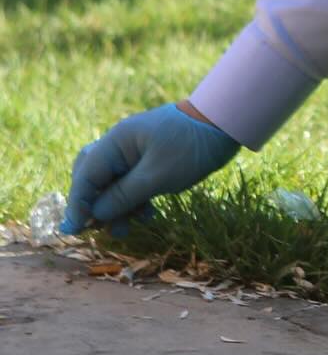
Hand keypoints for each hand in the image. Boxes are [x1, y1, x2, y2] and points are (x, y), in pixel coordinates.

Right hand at [60, 103, 240, 237]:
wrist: (226, 123)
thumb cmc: (191, 146)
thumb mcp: (156, 176)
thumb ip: (123, 196)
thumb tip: (93, 214)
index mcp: (117, 142)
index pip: (85, 176)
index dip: (77, 205)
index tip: (74, 231)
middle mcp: (121, 145)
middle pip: (94, 180)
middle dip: (95, 206)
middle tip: (102, 229)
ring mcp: (136, 152)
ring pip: (114, 185)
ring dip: (117, 208)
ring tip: (126, 231)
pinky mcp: (151, 160)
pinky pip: (133, 184)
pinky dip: (135, 201)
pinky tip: (148, 216)